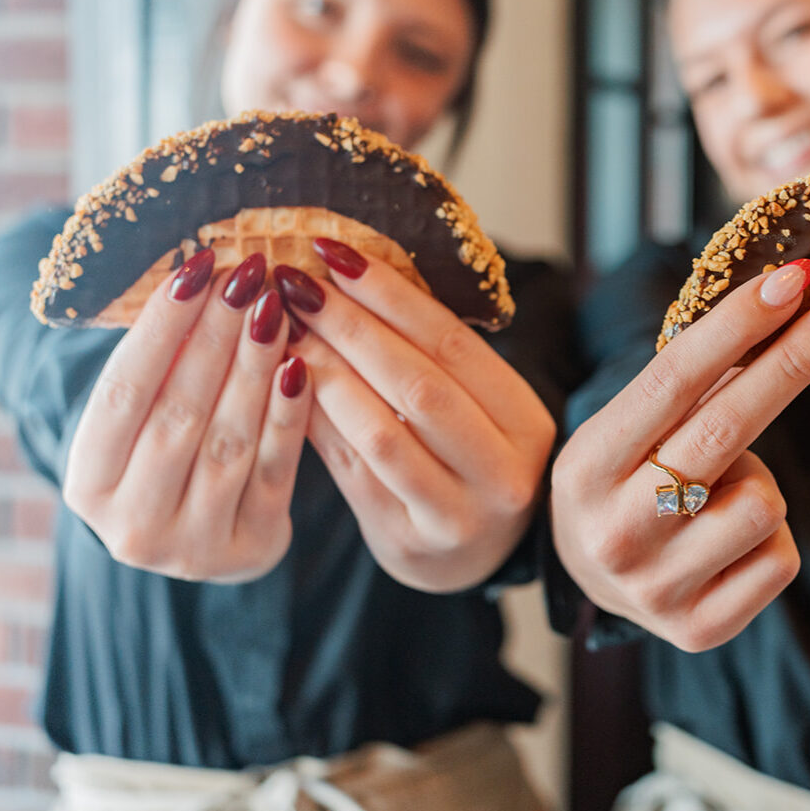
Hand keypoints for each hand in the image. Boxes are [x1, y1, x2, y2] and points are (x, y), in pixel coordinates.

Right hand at [63, 250, 311, 581]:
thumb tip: (203, 278)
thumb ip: (160, 368)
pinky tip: (302, 364)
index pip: (122, 391)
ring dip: (254, 366)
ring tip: (275, 307)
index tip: (197, 267)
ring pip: (230, 440)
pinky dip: (288, 414)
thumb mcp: (142, 423)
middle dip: (216, 336)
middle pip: (179, 413)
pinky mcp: (253, 548)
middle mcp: (132, 525)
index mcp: (87, 486)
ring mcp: (194, 545)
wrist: (204, 541)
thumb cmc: (166, 459)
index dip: (161, 327)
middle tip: (248, 274)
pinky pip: (276, 469)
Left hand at [277, 239, 556, 592]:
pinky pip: (353, 471)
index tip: (337, 253)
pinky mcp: (409, 541)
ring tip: (284, 332)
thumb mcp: (474, 409)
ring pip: (382, 432)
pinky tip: (284, 386)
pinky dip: (317, 423)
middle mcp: (503, 470)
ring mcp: (459, 513)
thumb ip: (425, 356)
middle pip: (418, 384)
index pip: (454, 344)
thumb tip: (343, 273)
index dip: (392, 294)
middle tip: (296, 285)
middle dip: (350, 326)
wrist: (466, 558)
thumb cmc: (464, 462)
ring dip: (325, 374)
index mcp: (525, 420)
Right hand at [551, 261, 809, 651]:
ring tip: (719, 493)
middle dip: (797, 359)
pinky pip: (780, 557)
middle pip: (727, 427)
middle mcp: (613, 530)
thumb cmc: (625, 480)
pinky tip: (728, 543)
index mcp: (586, 466)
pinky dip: (769, 539)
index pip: (673, 380)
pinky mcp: (698, 629)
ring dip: (761, 483)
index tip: (794, 279)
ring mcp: (656, 587)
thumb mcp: (627, 430)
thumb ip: (690, 384)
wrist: (591, 579)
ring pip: (764, 501)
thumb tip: (788, 302)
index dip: (738, 325)